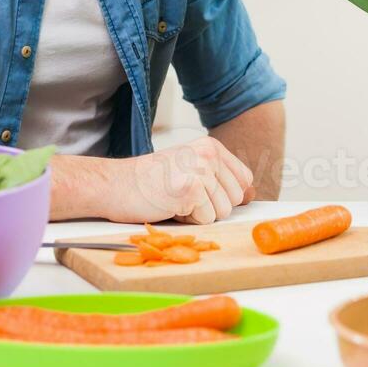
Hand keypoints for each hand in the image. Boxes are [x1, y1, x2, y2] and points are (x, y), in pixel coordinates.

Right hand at [108, 136, 256, 224]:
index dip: (225, 194)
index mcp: (211, 146)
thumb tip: (252, 194)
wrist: (115, 184)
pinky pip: (207, 219)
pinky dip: (188, 220)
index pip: (245, 180)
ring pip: (223, 212)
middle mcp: (209, 154)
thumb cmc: (151, 182)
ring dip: (199, 214)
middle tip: (181, 194)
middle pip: (235, 199)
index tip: (200, 191)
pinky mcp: (191, 189)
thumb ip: (221, 181)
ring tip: (174, 199)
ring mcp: (201, 170)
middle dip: (211, 206)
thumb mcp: (191, 172)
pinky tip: (169, 205)